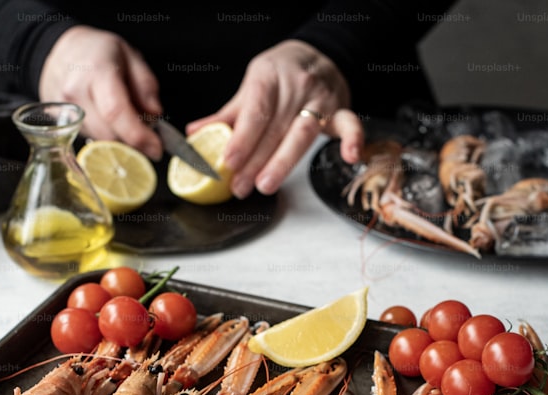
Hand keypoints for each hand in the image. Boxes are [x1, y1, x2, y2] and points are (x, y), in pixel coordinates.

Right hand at [39, 25, 163, 159]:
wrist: (60, 51)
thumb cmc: (99, 52)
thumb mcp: (132, 57)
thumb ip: (146, 86)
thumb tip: (154, 115)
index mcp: (97, 71)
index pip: (115, 112)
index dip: (138, 135)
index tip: (156, 148)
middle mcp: (76, 92)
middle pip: (108, 133)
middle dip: (133, 140)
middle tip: (147, 132)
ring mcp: (64, 109)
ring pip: (99, 140)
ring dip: (119, 137)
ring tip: (125, 117)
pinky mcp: (61, 123)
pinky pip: (90, 138)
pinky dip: (106, 135)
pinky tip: (108, 119)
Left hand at [188, 40, 363, 198]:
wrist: (316, 55)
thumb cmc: (279, 74)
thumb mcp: (251, 86)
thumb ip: (227, 114)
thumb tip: (194, 134)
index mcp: (268, 77)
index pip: (255, 112)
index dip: (241, 138)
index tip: (228, 161)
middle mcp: (296, 86)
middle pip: (275, 129)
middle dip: (255, 162)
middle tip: (240, 187)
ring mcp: (321, 99)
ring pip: (303, 134)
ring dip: (284, 163)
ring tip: (265, 185)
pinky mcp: (340, 110)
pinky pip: (350, 124)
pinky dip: (353, 140)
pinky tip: (350, 157)